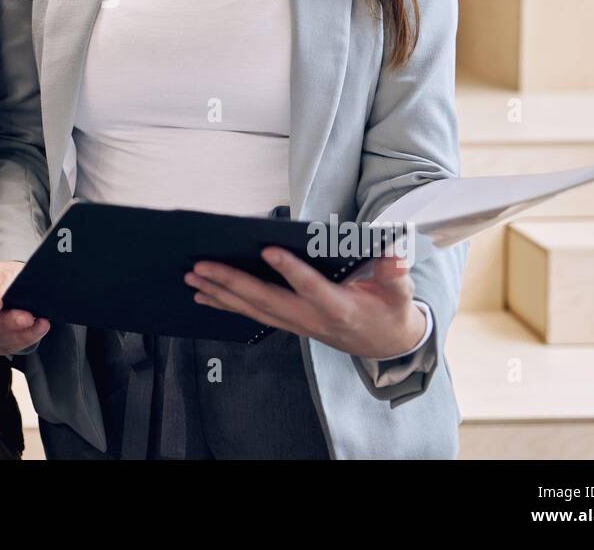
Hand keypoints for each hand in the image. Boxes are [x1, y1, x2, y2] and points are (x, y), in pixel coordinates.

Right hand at [0, 261, 49, 355]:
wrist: (17, 286)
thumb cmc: (11, 275)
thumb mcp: (11, 272)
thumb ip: (7, 286)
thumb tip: (5, 302)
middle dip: (4, 321)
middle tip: (27, 318)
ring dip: (19, 334)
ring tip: (39, 324)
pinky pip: (0, 347)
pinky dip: (21, 341)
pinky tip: (36, 332)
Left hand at [186, 251, 428, 359]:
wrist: (385, 344)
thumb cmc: (390, 311)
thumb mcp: (400, 294)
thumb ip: (396, 275)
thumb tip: (394, 255)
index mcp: (340, 309)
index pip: (312, 289)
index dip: (291, 271)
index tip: (269, 249)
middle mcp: (312, 320)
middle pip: (268, 301)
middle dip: (233, 282)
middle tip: (202, 265)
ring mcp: (297, 325)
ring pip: (254, 310)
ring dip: (221, 294)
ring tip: (193, 277)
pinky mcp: (288, 324)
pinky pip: (253, 315)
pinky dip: (227, 304)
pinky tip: (204, 295)